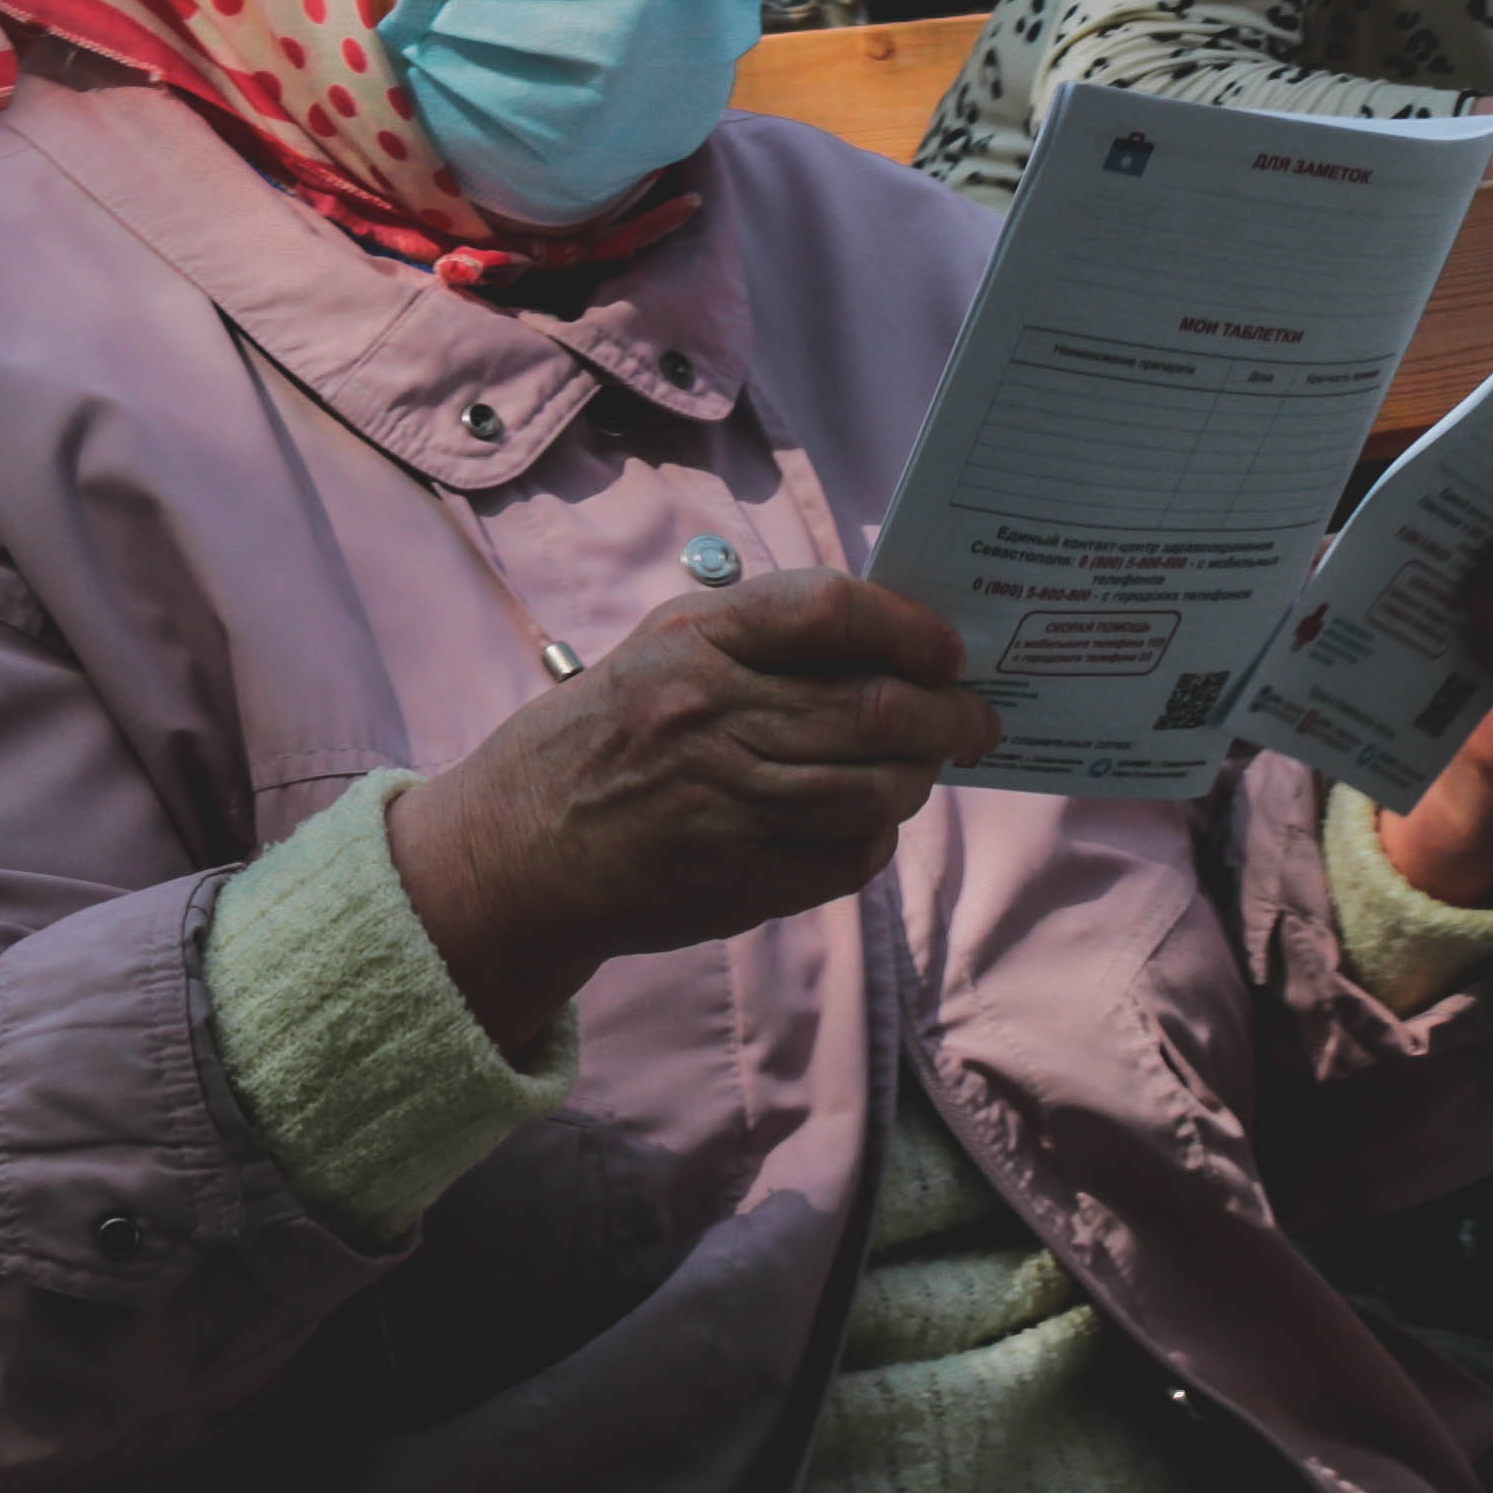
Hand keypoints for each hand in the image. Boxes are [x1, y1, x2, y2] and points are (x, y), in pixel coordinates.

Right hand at [383, 568, 993, 1049]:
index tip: (949, 650)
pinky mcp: (732, 879)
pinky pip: (843, 858)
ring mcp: (723, 805)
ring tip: (928, 766)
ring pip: (871, 790)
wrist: (512, 853)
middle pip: (872, 711)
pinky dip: (875, 837)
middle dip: (949, 716)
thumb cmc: (600, 735)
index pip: (829, 612)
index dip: (908, 628)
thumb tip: (888, 635)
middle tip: (980, 718)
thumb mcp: (659, 649)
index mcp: (696, 645)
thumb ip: (761, 632)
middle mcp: (711, 719)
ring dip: (918, 778)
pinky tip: (871, 820)